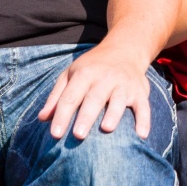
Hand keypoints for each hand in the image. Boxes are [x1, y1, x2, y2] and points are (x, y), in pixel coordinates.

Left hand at [38, 42, 153, 140]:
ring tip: (106, 129)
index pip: (70, 96)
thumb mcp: (71, 74)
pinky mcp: (140, 92)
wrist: (125, 49)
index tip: (54, 135)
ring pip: (118, 100)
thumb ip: (57, 96)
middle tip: (78, 135)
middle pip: (94, 98)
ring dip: (113, 114)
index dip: (62, 115)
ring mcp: (124, 84)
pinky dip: (144, 120)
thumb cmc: (92, 67)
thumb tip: (42, 118)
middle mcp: (105, 78)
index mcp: (84, 74)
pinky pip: (143, 106)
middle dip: (86, 116)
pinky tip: (141, 135)